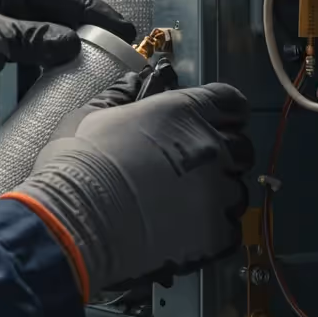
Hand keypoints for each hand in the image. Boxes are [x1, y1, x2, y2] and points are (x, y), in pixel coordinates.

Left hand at [0, 0, 134, 103]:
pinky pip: (31, 43)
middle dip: (86, 29)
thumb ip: (25, 40)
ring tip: (97, 63)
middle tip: (118, 49)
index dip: (93, 10)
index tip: (120, 28)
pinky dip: (46, 56)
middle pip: (58, 8)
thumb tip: (69, 46)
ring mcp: (1, 11)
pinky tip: (61, 71)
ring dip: (67, 45)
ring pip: (46, 28)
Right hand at [3, 81, 253, 296]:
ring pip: (237, 191)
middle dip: (225, 155)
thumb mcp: (90, 116)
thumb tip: (132, 83)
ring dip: (219, 195)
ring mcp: (217, 192)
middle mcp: (209, 147)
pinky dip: (213, 231)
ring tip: (184, 205)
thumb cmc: (78, 165)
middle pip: (241, 147)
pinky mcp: (215, 233)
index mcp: (183, 112)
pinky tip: (185, 231)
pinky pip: (230, 230)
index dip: (227, 111)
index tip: (220, 120)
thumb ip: (119, 97)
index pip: (230, 101)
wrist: (76, 221)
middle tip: (195, 168)